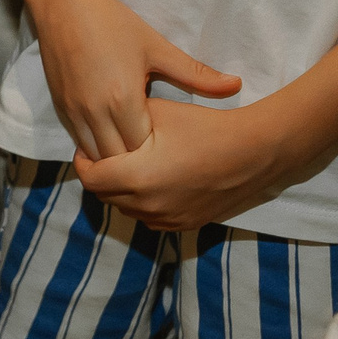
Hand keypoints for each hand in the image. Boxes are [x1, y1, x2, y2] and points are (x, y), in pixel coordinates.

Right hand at [33, 0, 239, 159]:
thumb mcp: (157, 47)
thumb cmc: (113, 23)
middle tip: (158, 161)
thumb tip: (236, 85)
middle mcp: (94, 112)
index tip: (174, 152)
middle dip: (136, 165)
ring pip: (93, 155)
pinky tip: (111, 140)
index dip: (159, 156)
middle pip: (116, 160)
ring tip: (135, 157)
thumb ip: (195, 74)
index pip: (143, 150)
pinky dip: (94, 147)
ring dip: (113, 159)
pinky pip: (78, 141)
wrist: (63, 3)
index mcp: (122, 100)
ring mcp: (73, 111)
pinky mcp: (59, 106)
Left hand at [72, 98, 293, 231]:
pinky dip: (143, 204)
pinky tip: (152, 184)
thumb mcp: (155, 114)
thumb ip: (120, 124)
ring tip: (129, 168)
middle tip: (106, 157)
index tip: (86, 149)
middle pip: (105, 195)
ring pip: (126, 209)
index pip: (90, 179)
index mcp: (136, 178)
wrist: (254, 151)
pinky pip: (150, 219)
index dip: (83, 163)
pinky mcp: (186, 224)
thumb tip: (99, 128)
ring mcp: (169, 219)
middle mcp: (148, 205)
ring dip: (120, 192)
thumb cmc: (204, 128)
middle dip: (100, 176)